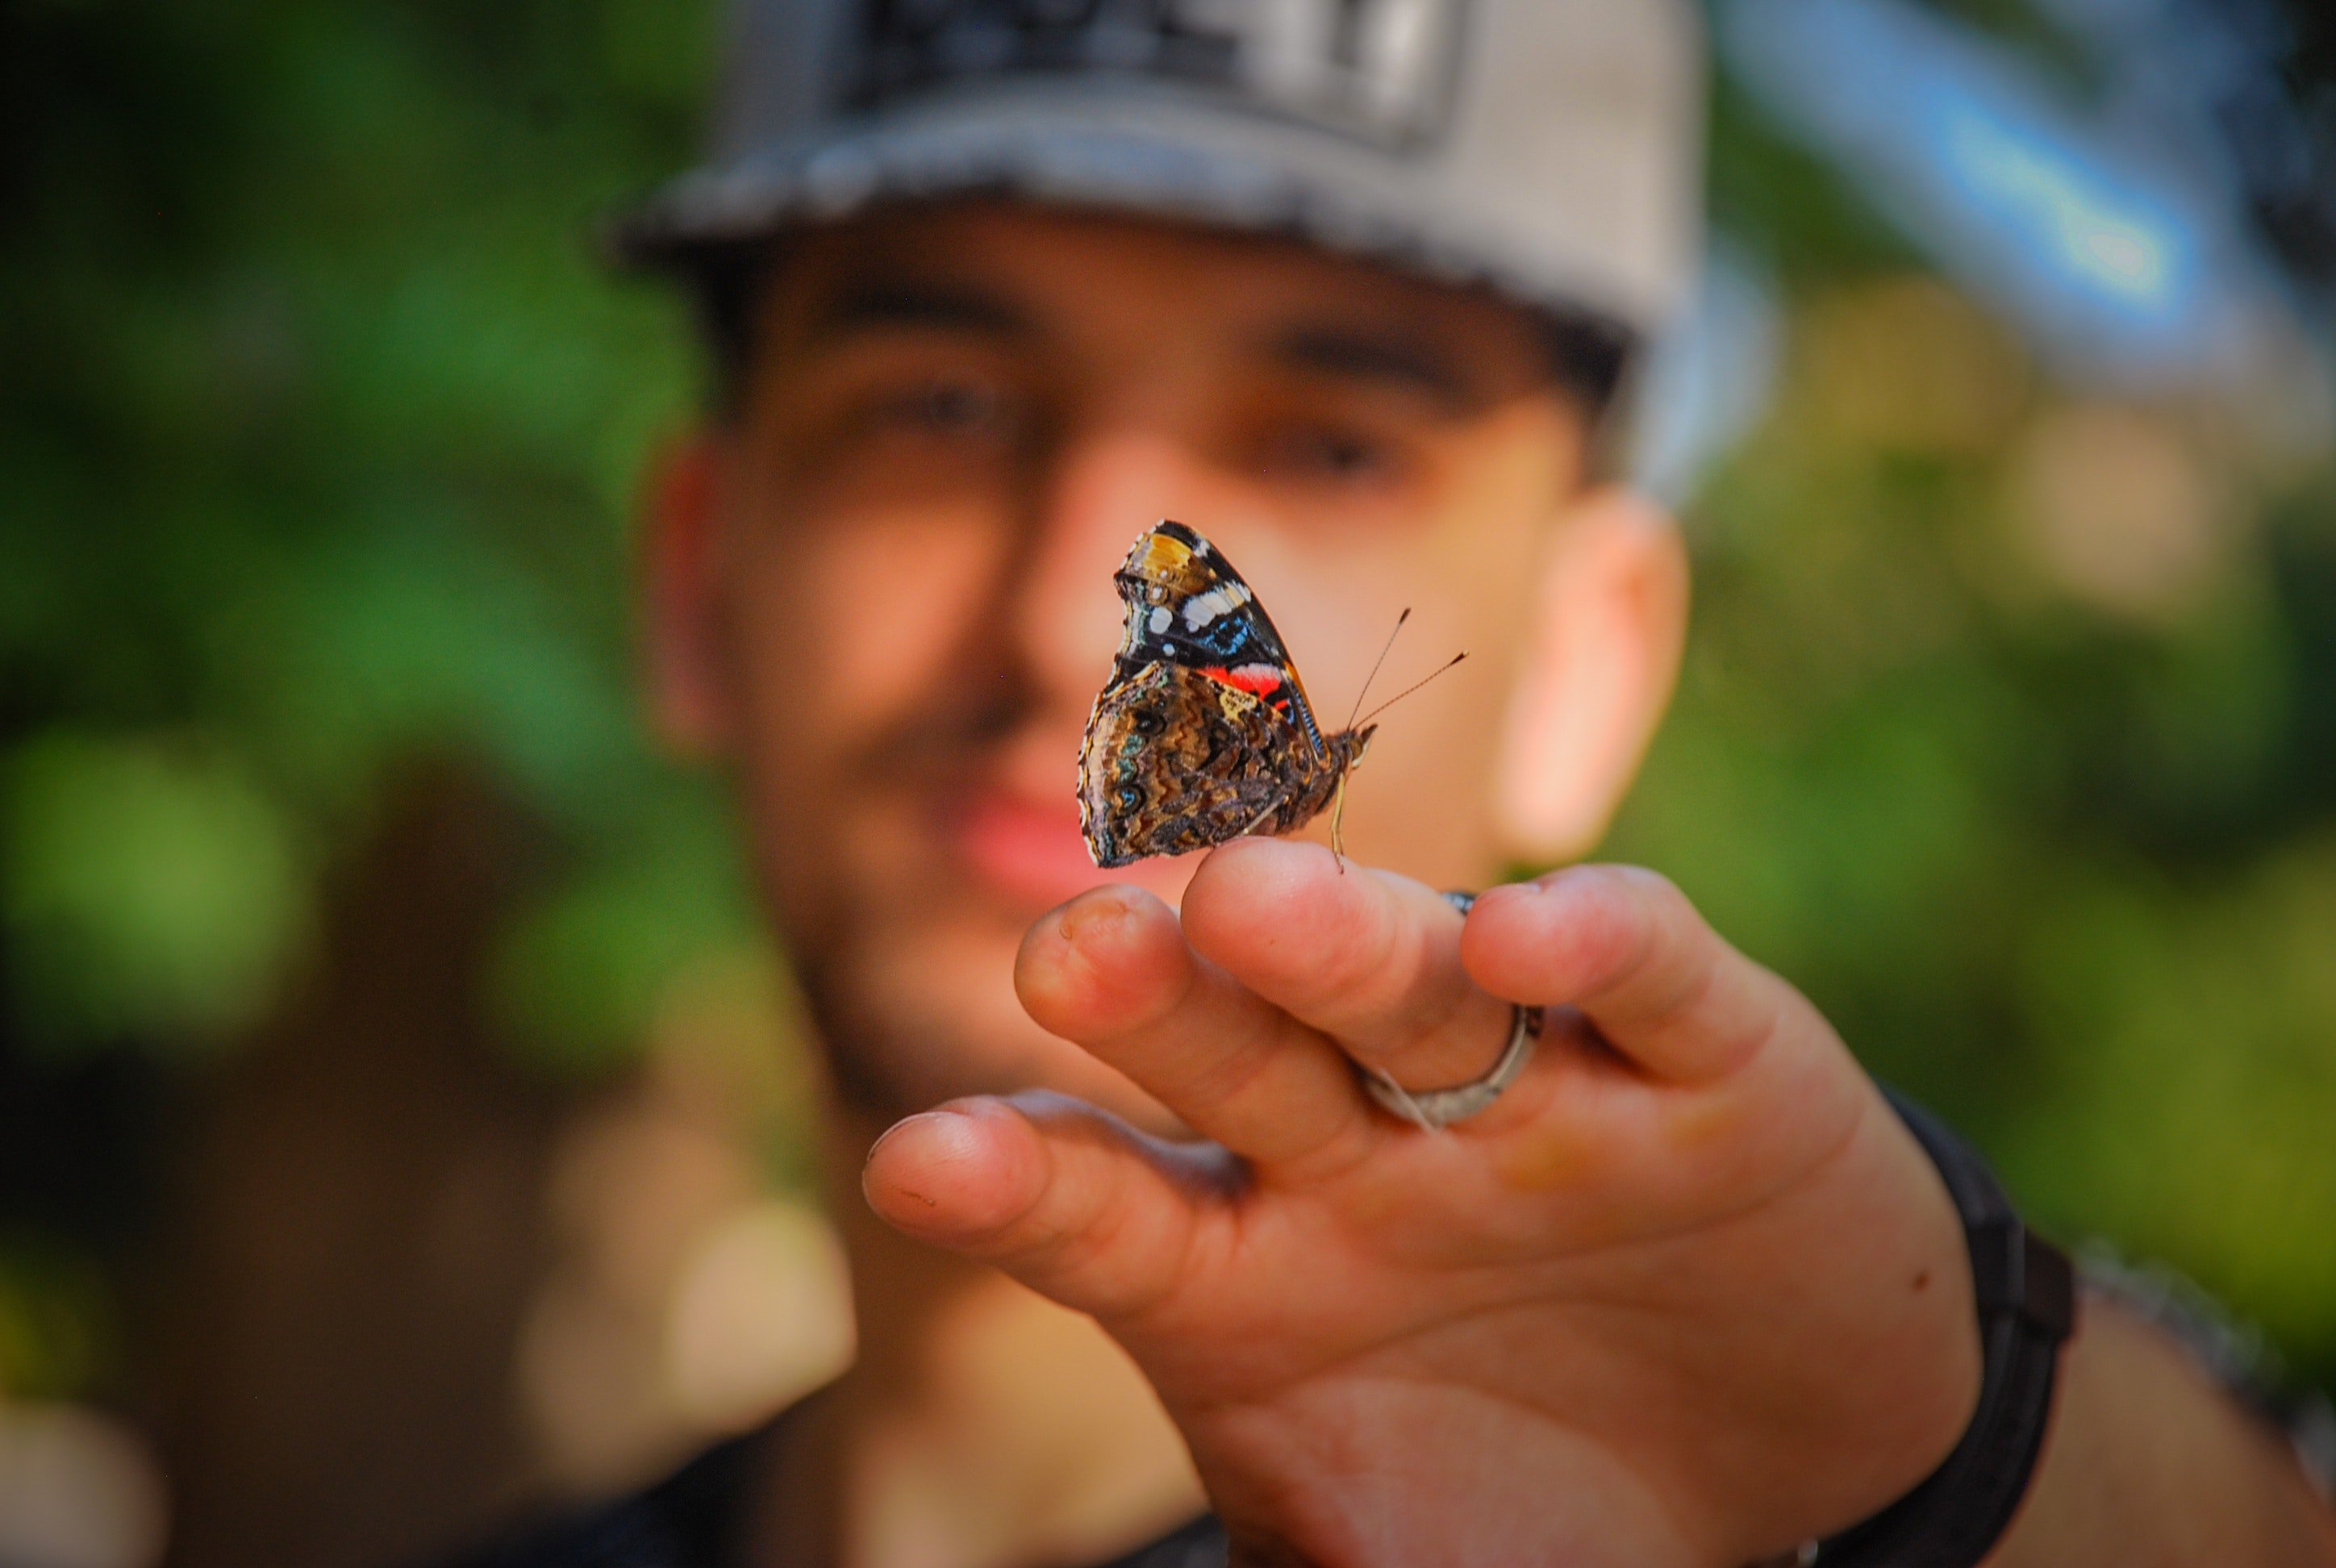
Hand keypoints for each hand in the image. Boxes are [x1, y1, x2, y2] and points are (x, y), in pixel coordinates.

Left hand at [862, 840, 1982, 1566]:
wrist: (1780, 1470)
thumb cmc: (1523, 1514)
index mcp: (1250, 1267)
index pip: (1108, 1209)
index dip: (1022, 1180)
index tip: (925, 1164)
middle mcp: (1365, 1151)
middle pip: (1241, 1054)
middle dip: (1163, 1002)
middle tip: (1074, 950)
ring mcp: (1530, 1090)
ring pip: (1417, 989)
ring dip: (1338, 941)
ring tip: (1246, 898)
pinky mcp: (1706, 1055)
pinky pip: (1647, 974)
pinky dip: (1594, 944)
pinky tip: (1522, 932)